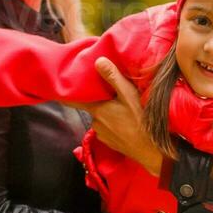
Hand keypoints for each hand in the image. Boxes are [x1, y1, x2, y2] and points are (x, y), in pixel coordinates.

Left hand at [71, 58, 163, 174]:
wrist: (152, 151)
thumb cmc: (141, 120)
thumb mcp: (129, 95)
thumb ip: (113, 77)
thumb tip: (98, 61)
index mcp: (97, 110)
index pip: (74, 101)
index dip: (68, 94)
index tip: (61, 89)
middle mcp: (96, 123)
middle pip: (93, 107)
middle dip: (101, 101)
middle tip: (113, 94)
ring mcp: (103, 135)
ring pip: (103, 119)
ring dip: (110, 114)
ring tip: (125, 110)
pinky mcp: (112, 143)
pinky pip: (110, 129)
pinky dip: (116, 125)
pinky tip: (128, 123)